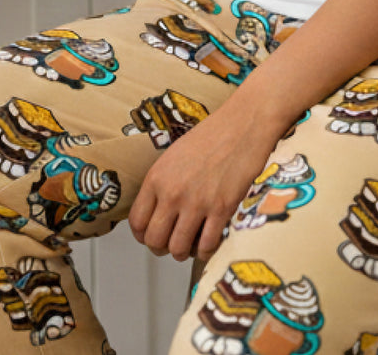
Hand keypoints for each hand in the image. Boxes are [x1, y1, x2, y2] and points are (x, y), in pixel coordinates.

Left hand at [127, 102, 280, 262]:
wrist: (241, 125)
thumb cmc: (209, 137)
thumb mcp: (173, 156)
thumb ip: (161, 184)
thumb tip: (157, 211)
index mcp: (157, 178)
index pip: (137, 222)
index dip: (142, 235)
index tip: (151, 236)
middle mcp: (172, 193)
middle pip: (154, 241)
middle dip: (161, 248)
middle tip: (171, 244)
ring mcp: (197, 203)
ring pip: (178, 249)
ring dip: (183, 252)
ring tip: (190, 245)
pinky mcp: (221, 209)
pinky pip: (207, 246)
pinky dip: (206, 251)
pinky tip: (208, 242)